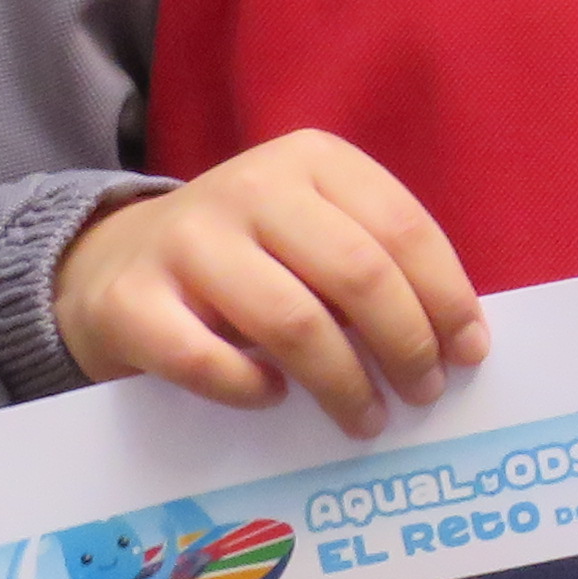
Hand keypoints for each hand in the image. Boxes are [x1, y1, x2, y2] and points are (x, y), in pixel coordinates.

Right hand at [54, 132, 486, 434]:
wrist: (108, 264)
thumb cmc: (246, 258)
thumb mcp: (313, 233)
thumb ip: (374, 265)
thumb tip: (456, 341)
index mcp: (312, 160)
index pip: (403, 228)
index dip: (446, 297)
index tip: (469, 353)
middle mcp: (251, 187)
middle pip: (357, 274)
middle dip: (405, 344)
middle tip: (424, 393)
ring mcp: (185, 241)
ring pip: (292, 322)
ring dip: (344, 383)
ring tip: (367, 418)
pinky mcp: (130, 300)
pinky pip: (206, 360)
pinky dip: (252, 389)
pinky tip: (275, 398)